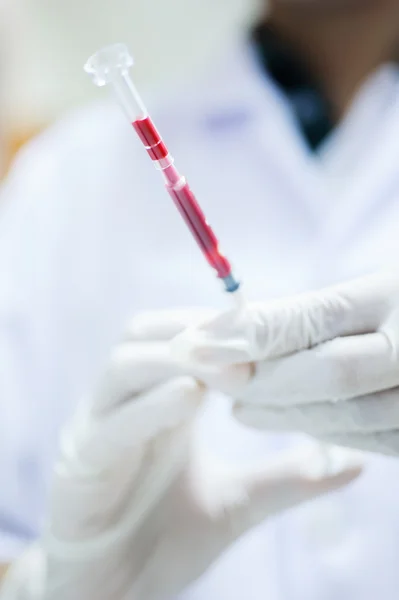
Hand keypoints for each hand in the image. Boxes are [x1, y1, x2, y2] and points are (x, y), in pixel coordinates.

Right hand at [3, 311, 361, 599]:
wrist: (116, 593)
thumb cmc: (167, 540)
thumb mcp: (238, 501)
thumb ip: (287, 478)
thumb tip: (349, 464)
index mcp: (160, 402)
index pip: (179, 336)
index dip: (220, 326)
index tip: (268, 331)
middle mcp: (125, 403)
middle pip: (146, 334)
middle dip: (198, 331)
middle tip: (251, 348)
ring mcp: (98, 429)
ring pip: (124, 366)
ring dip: (178, 358)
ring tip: (232, 371)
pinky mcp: (80, 466)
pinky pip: (110, 425)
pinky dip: (149, 406)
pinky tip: (188, 397)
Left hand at [172, 273, 398, 455]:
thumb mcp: (374, 284)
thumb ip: (310, 311)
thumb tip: (229, 331)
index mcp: (396, 293)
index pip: (315, 318)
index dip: (251, 332)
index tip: (192, 341)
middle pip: (331, 374)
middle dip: (262, 379)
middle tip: (207, 374)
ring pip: (351, 414)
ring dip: (285, 412)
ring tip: (237, 405)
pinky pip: (377, 438)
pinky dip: (326, 430)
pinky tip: (288, 419)